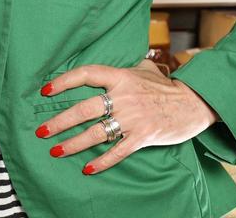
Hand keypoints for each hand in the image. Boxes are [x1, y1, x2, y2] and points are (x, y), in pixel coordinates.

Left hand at [35, 59, 218, 174]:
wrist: (193, 103)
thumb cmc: (166, 87)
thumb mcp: (145, 70)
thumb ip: (125, 68)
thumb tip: (106, 69)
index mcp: (121, 76)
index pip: (86, 74)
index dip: (64, 81)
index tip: (45, 91)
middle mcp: (124, 96)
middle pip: (84, 109)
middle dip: (59, 121)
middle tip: (42, 131)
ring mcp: (133, 117)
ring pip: (96, 133)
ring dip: (73, 144)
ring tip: (56, 151)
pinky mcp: (143, 136)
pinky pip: (118, 151)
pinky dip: (102, 161)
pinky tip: (88, 168)